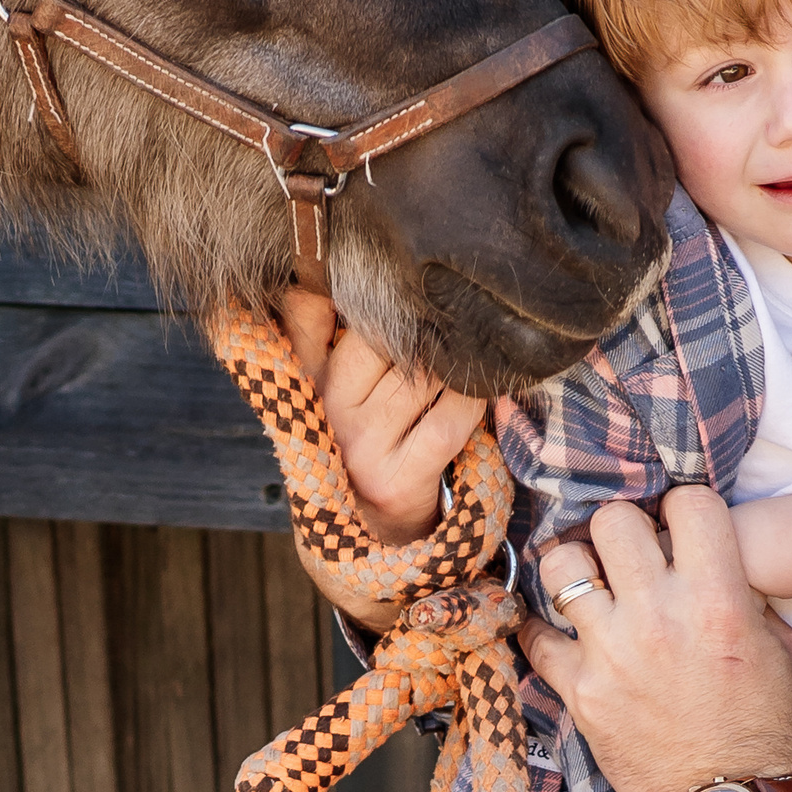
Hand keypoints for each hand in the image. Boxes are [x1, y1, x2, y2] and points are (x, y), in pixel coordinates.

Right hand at [277, 289, 484, 546]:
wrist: (375, 533)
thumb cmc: (366, 436)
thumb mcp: (332, 381)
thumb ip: (318, 323)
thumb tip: (329, 265)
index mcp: (305, 376)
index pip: (306, 310)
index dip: (344, 281)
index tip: (389, 259)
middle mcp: (326, 409)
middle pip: (382, 336)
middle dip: (423, 317)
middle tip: (454, 304)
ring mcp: (361, 446)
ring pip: (422, 374)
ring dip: (457, 357)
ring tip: (475, 345)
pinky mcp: (399, 479)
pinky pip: (449, 419)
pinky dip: (475, 398)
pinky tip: (486, 388)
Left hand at [520, 487, 791, 791]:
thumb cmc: (764, 728)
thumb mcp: (779, 647)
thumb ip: (743, 591)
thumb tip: (710, 554)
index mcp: (718, 599)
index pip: (688, 501)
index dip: (684, 508)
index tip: (680, 528)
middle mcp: (659, 617)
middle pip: (613, 519)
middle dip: (623, 530)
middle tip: (630, 555)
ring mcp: (611, 653)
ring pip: (561, 564)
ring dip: (576, 570)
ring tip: (591, 588)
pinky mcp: (579, 692)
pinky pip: (535, 635)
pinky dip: (543, 631)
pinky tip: (563, 635)